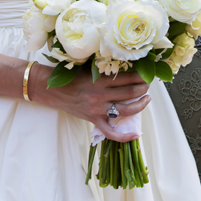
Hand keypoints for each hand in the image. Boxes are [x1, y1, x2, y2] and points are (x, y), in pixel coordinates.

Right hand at [29, 64, 149, 141]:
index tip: (146, 74)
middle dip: (143, 88)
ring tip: (146, 99)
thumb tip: (126, 64)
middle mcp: (101, 95)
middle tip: (147, 85)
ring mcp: (98, 109)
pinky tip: (135, 134)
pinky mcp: (94, 120)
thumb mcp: (89, 68)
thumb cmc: (71, 76)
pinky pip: (110, 132)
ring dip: (140, 104)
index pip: (128, 77)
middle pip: (131, 92)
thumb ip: (105, 68)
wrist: (53, 90)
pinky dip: (124, 136)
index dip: (141, 76)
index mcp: (101, 80)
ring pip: (126, 110)